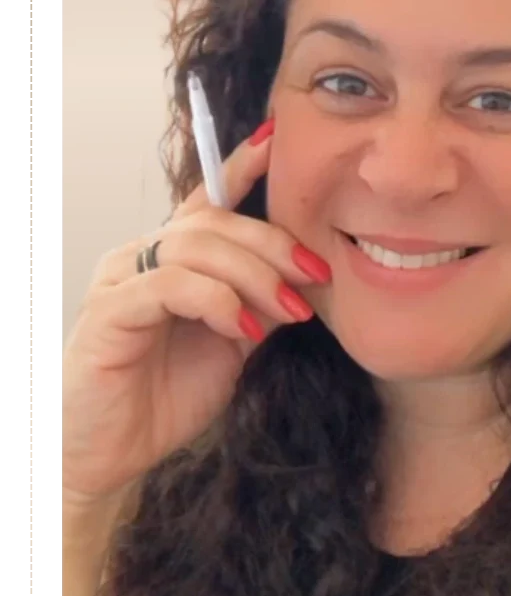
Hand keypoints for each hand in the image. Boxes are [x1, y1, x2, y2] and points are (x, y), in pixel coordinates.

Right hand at [60, 122, 330, 507]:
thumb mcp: (232, 344)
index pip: (206, 201)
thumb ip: (259, 303)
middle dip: (273, 243)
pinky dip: (216, 301)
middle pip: (213, 221)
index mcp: (170, 259)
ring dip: (254, 275)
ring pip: (195, 246)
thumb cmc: (167, 397)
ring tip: (289, 310)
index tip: (278, 140)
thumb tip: (306, 277)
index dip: (239, 166)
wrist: (116, 455)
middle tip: (316, 274)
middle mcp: (141, 258)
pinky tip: (243, 330)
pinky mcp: (108, 312)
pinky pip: (169, 285)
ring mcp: (120, 280)